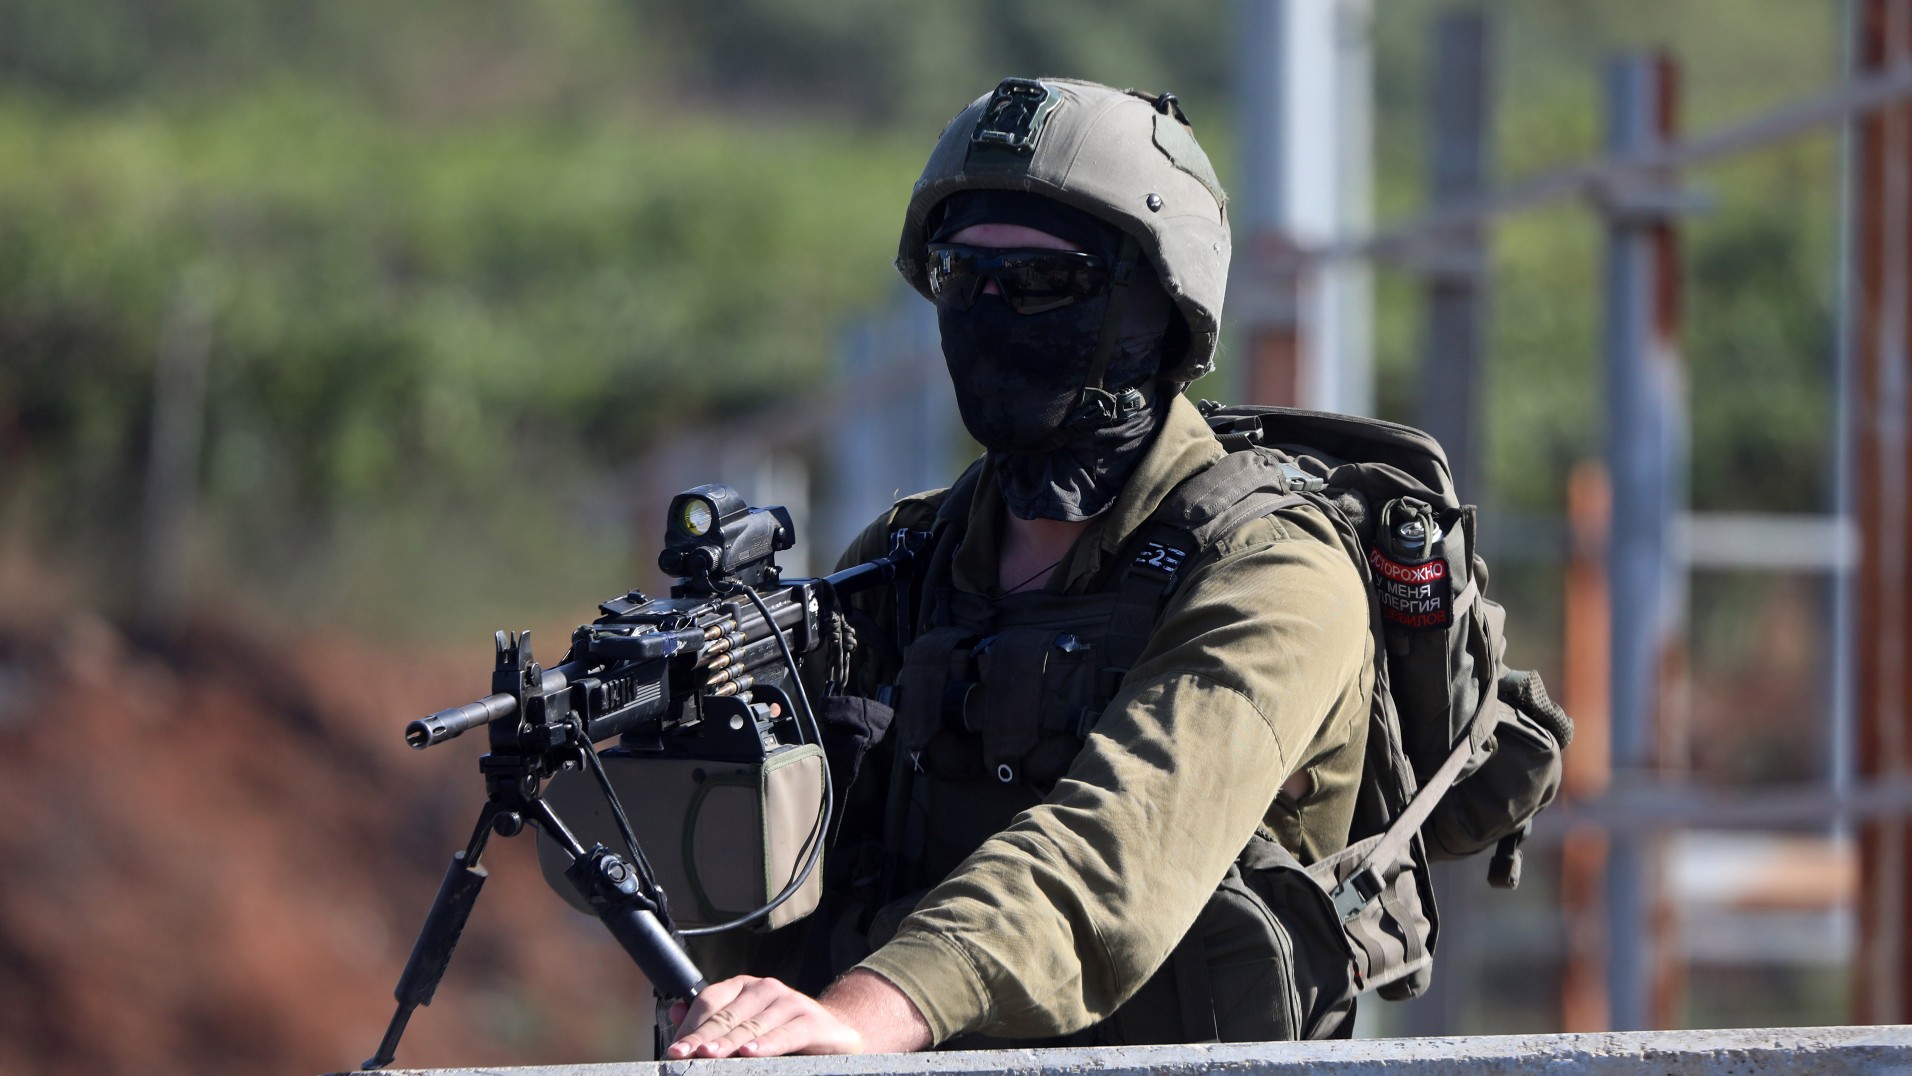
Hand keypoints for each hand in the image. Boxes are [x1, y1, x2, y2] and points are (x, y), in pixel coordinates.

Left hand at [664, 969, 932, 1057]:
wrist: (838, 1034)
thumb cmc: (786, 1031)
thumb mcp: (748, 1025)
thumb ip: (715, 1020)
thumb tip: (676, 1013)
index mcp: (744, 987)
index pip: (710, 1002)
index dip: (691, 1027)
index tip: (675, 1051)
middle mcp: (765, 988)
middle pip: (726, 1015)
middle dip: (702, 1039)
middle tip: (683, 1057)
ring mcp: (789, 1001)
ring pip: (751, 1026)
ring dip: (728, 1043)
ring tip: (708, 1057)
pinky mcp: (810, 1020)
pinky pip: (784, 1034)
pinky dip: (766, 1045)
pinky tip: (750, 1054)